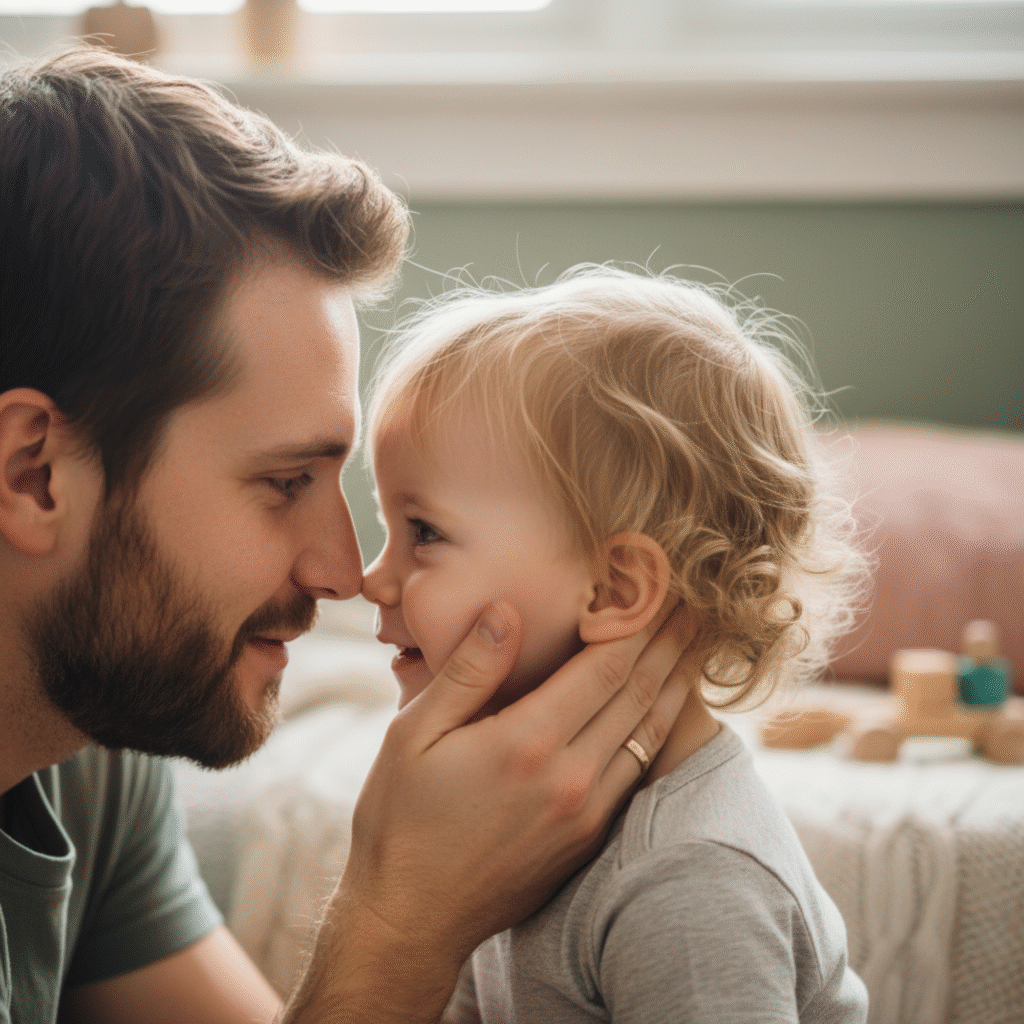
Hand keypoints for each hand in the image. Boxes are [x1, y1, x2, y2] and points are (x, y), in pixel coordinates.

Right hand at [284, 598, 693, 1023]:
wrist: (412, 920)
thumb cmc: (400, 820)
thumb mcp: (412, 734)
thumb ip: (468, 671)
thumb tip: (505, 611)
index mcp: (526, 742)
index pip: (604, 666)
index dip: (638, 622)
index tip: (659, 587)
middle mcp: (569, 778)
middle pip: (637, 694)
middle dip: (669, 644)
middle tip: (695, 606)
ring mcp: (585, 814)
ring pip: (648, 735)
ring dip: (675, 687)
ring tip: (694, 649)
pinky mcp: (587, 839)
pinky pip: (637, 772)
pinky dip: (658, 732)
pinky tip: (663, 712)